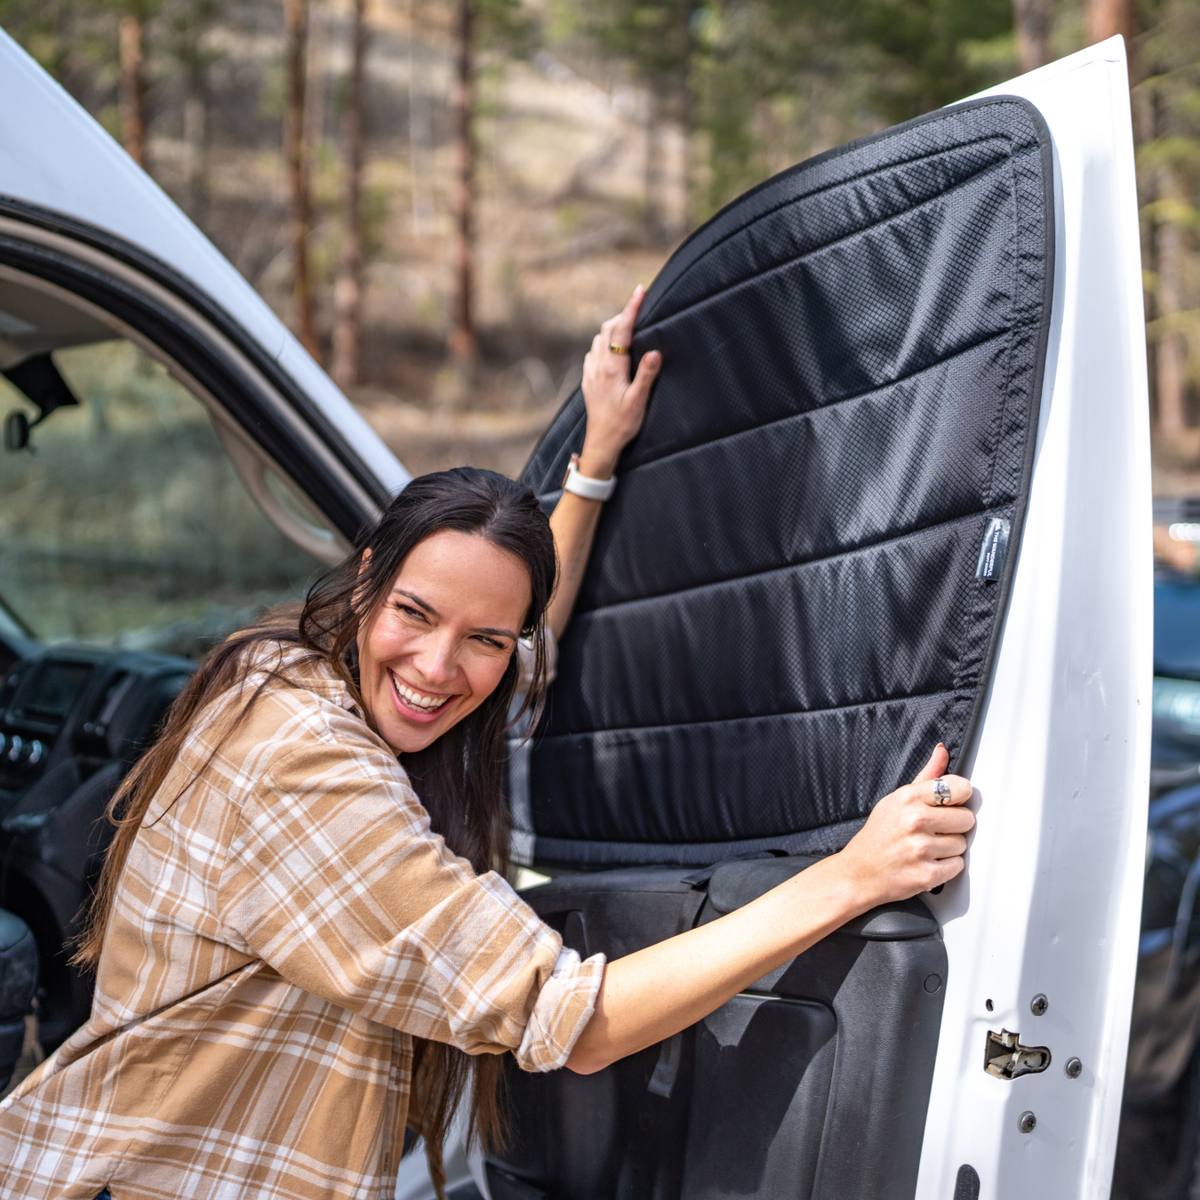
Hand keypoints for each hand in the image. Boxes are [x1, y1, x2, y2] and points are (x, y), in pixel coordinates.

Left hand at [579, 285, 662, 478]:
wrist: (601, 443)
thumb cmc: (622, 424)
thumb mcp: (638, 401)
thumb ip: (646, 375)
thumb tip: (655, 352)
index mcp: (612, 368)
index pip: (622, 330)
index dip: (631, 308)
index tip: (640, 291)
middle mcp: (598, 365)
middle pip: (608, 329)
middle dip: (623, 316)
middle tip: (639, 309)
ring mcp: (591, 372)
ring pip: (599, 339)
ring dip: (613, 329)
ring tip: (628, 327)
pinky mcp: (588, 379)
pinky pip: (593, 352)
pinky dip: (604, 343)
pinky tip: (612, 349)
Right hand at [833, 743, 974, 908]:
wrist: (858, 873)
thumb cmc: (878, 835)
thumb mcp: (896, 799)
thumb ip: (926, 776)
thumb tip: (942, 751)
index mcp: (908, 798)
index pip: (960, 788)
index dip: (958, 797)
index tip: (950, 804)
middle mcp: (915, 820)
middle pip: (967, 818)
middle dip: (954, 826)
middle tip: (934, 830)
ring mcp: (921, 849)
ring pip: (963, 844)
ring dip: (949, 848)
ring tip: (927, 848)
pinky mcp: (927, 874)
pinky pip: (958, 866)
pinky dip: (946, 867)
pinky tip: (927, 862)